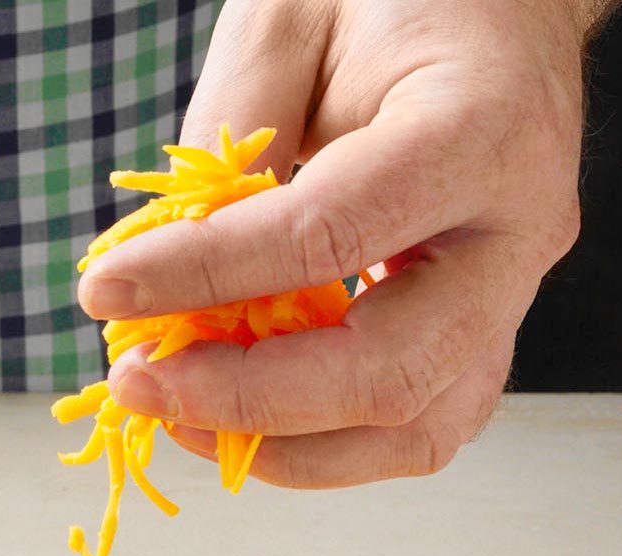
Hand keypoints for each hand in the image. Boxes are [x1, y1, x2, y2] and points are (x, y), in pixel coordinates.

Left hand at [78, 0, 596, 487]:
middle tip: (137, 380)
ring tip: (175, 411)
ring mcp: (514, 293)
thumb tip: (155, 272)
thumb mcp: (288, 26)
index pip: (327, 236)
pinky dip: (318, 441)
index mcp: (480, 129)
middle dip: (244, 398)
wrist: (499, 1)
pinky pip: (415, 425)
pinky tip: (232, 408)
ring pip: (416, 428)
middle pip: (389, 370)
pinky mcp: (486, 331)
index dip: (205, 277)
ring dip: (282, 444)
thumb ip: (231, 140)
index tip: (104, 291)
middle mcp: (518, 229)